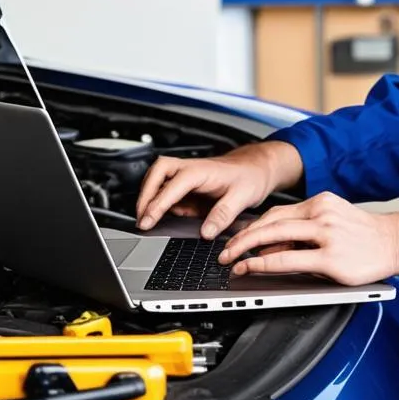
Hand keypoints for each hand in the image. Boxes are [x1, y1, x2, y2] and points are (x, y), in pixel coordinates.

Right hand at [135, 140, 302, 237]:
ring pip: (158, 179)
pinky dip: (160, 203)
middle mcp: (190, 170)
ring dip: (149, 197)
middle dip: (144, 195)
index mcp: (200, 171)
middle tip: (141, 219)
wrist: (257, 167)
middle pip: (156, 173)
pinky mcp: (188, 186)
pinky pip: (168, 192)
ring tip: (146, 221)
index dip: (157, 204)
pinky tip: (161, 217)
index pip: (172, 185)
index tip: (147, 220)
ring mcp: (187, 177)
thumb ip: (223, 214)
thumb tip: (206, 232)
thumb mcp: (243, 196)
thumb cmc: (251, 176)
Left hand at [218, 192, 398, 285]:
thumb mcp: (334, 220)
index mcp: (321, 202)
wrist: (398, 241)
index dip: (252, 226)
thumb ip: (305, 230)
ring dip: (247, 250)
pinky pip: (288, 260)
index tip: (236, 238)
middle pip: (270, 222)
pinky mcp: (331, 258)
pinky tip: (252, 269)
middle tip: (224, 252)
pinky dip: (264, 264)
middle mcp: (321, 213)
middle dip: (242, 238)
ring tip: (232, 262)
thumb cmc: (366, 235)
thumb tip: (272, 247)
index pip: (277, 212)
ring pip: (275, 238)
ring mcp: (326, 234)